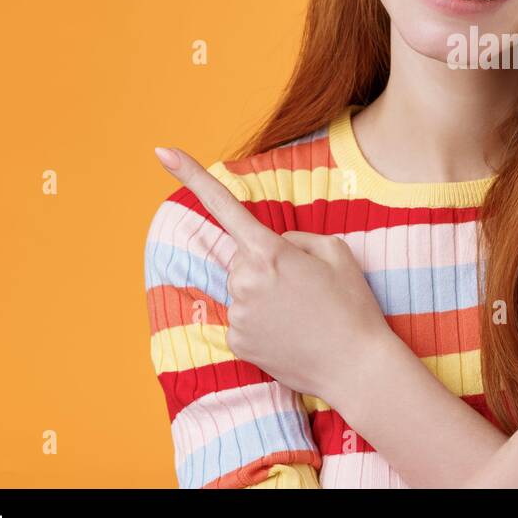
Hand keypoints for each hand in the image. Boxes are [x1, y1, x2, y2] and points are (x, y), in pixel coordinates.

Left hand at [153, 146, 394, 402]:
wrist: (356, 367)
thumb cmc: (352, 305)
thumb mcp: (336, 252)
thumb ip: (296, 239)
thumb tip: (272, 247)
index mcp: (270, 251)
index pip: (224, 206)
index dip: (191, 176)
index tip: (161, 151)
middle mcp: (245, 280)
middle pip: (243, 258)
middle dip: (268, 265)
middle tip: (306, 288)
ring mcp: (238, 313)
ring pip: (243, 289)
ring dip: (265, 295)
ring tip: (302, 314)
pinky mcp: (236, 341)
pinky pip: (243, 318)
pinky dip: (262, 322)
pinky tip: (290, 333)